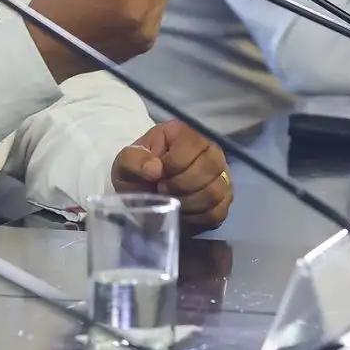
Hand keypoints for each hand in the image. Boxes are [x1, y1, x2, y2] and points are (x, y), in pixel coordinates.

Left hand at [110, 121, 233, 231]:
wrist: (143, 191)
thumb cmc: (138, 171)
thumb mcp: (125, 163)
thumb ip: (134, 161)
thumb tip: (154, 170)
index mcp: (184, 133)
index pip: (192, 146)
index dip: (173, 166)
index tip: (157, 176)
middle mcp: (210, 148)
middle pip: (210, 167)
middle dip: (182, 186)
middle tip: (163, 191)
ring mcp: (221, 173)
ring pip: (217, 191)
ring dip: (190, 203)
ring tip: (173, 202)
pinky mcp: (223, 197)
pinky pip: (219, 211)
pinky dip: (199, 217)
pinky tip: (184, 213)